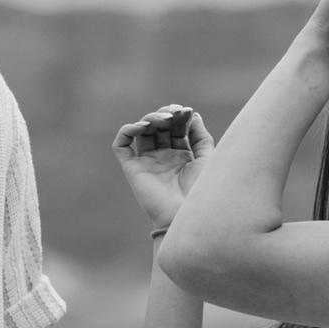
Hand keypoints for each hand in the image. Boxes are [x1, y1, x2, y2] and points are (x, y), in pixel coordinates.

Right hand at [112, 105, 215, 230]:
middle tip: (175, 113)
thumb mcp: (206, 159)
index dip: (180, 117)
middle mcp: (163, 158)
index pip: (176, 128)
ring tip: (164, 119)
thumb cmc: (201, 192)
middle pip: (159, 127)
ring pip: (141, 131)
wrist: (187, 216)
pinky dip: (127, 130)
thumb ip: (201, 137)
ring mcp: (147, 162)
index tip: (188, 111)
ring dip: (150, 119)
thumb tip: (194, 115)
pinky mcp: (132, 169)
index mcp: (181, 156)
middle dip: (166, 115)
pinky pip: (121, 145)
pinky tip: (142, 126)